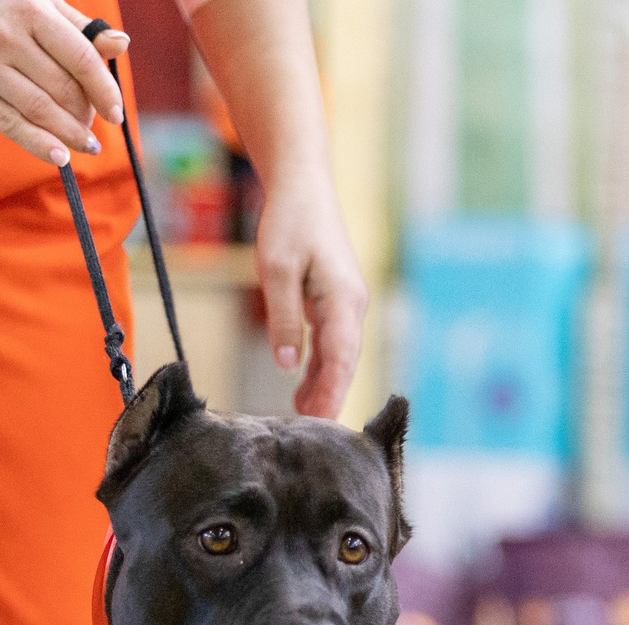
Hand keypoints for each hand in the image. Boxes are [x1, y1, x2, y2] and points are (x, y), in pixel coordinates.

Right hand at [0, 0, 128, 166]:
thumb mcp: (38, 4)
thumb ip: (79, 28)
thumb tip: (121, 46)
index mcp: (30, 9)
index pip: (81, 58)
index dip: (104, 91)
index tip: (116, 114)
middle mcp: (3, 35)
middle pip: (61, 89)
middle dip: (84, 115)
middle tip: (91, 126)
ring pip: (37, 111)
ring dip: (67, 135)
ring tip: (83, 144)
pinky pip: (7, 124)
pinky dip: (38, 144)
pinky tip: (59, 157)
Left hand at [254, 176, 366, 417]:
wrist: (303, 187)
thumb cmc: (289, 222)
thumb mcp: (276, 268)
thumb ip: (283, 317)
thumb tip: (287, 364)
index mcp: (343, 299)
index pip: (341, 357)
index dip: (331, 392)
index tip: (320, 421)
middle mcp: (353, 306)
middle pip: (344, 363)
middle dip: (330, 398)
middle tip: (311, 434)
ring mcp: (346, 304)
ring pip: (338, 356)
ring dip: (323, 386)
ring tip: (302, 416)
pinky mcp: (335, 301)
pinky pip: (331, 343)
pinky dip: (319, 367)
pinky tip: (303, 386)